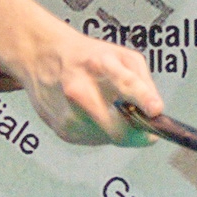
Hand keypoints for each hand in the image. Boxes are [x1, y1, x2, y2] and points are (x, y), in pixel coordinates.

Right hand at [0, 23, 162, 145]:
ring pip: (108, 138)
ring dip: (118, 130)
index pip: (125, 83)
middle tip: (146, 128)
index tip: (155, 110)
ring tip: (110, 110)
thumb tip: (154, 109)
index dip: (144, 98)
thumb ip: (142, 80)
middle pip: (117, 128)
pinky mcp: (62, 130)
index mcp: (98, 65)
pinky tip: (94, 114)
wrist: (41, 57)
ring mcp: (68, 114)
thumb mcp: (120, 56)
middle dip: (137, 133)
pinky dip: (101, 132)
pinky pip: (94, 140)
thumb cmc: (84, 56)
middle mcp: (79, 91)